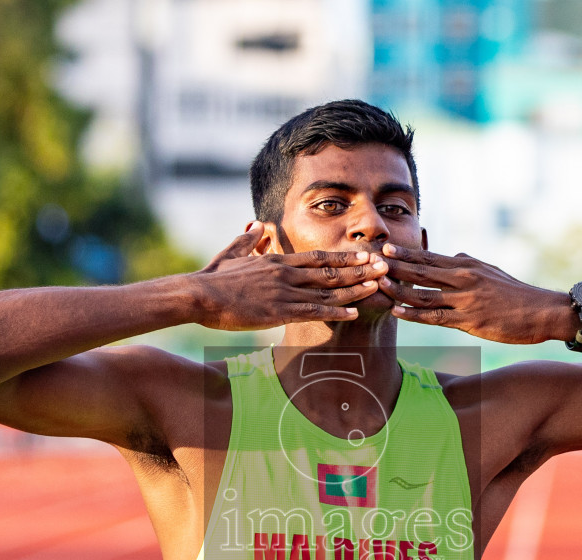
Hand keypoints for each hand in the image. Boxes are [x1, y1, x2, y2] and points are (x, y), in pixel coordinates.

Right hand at [188, 230, 389, 330]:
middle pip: (330, 271)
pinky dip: (335, 311)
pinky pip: (313, 312)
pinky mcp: (278, 311)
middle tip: (384, 266)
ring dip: (355, 288)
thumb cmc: (213, 279)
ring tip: (378, 286)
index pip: (318, 257)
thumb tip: (257, 225)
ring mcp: (283, 292)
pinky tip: (353, 312)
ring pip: (327, 290)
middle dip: (359, 269)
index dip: (343, 257)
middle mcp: (285, 273)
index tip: (363, 256)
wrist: (198, 296)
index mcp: (277, 260)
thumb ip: (248, 240)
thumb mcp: (231, 253)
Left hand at [379, 244, 577, 344]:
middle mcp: (463, 278)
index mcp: (466, 266)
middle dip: (394, 267)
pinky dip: (414, 313)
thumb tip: (454, 255)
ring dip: (398, 290)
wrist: (541, 311)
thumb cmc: (515, 293)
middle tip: (370, 263)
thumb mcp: (490, 271)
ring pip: (423, 293)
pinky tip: (398, 311)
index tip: (383, 248)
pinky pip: (436, 316)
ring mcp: (465, 300)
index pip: (429, 258)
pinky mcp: (469, 320)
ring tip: (377, 286)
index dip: (405, 254)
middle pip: (420, 271)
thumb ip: (469, 263)